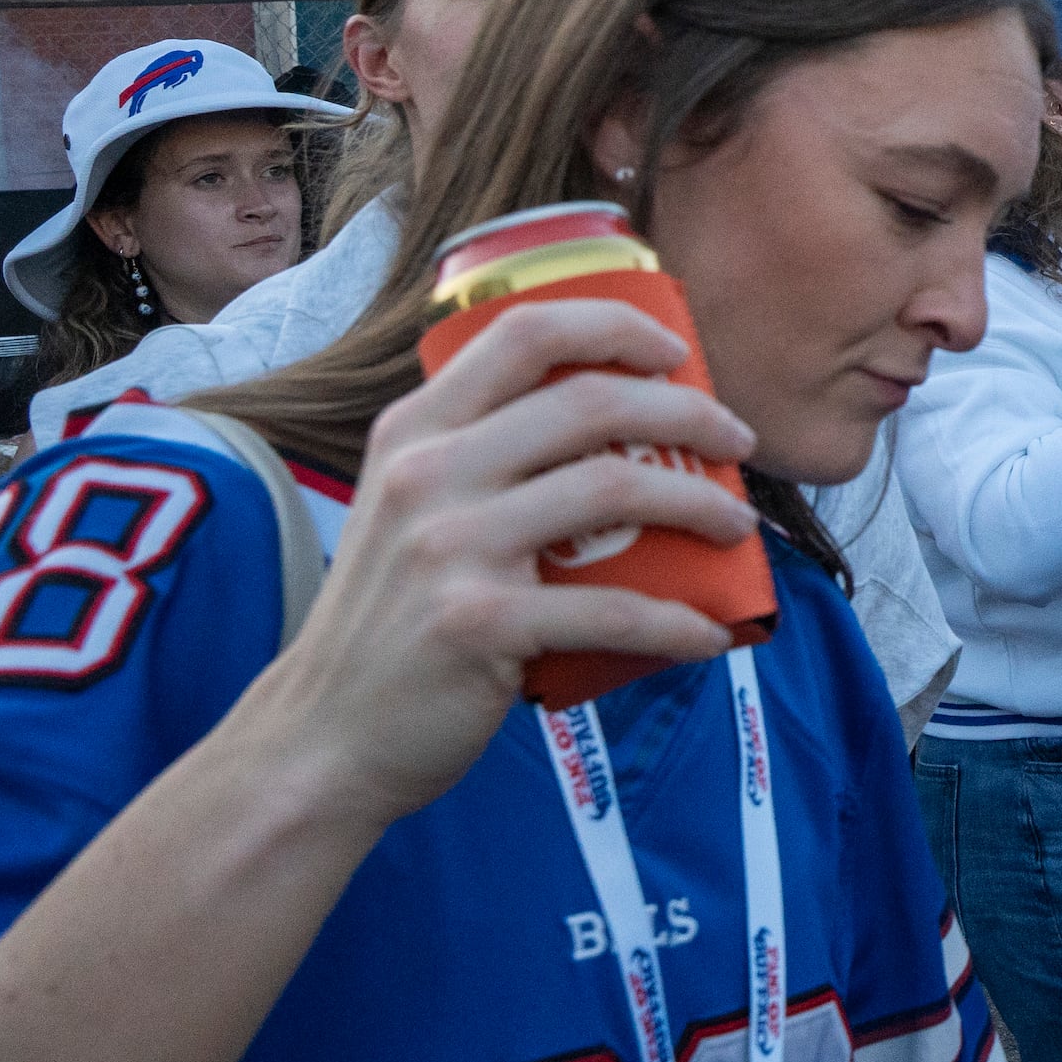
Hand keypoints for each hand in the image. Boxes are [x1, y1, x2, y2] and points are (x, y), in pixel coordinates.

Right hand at [253, 298, 755, 831]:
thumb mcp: (407, 508)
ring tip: (738, 526)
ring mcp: (449, 548)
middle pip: (590, 401)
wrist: (323, 735)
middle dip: (688, 414)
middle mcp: (426, 473)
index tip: (678, 352)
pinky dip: (679, 623)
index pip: (525, 331)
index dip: (617, 327)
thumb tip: (612, 422)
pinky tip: (711, 634)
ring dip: (702, 505)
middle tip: (736, 442)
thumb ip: (477, 456)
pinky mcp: (479, 625)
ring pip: (614, 490)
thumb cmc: (392, 619)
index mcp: (414, 430)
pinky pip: (613, 610)